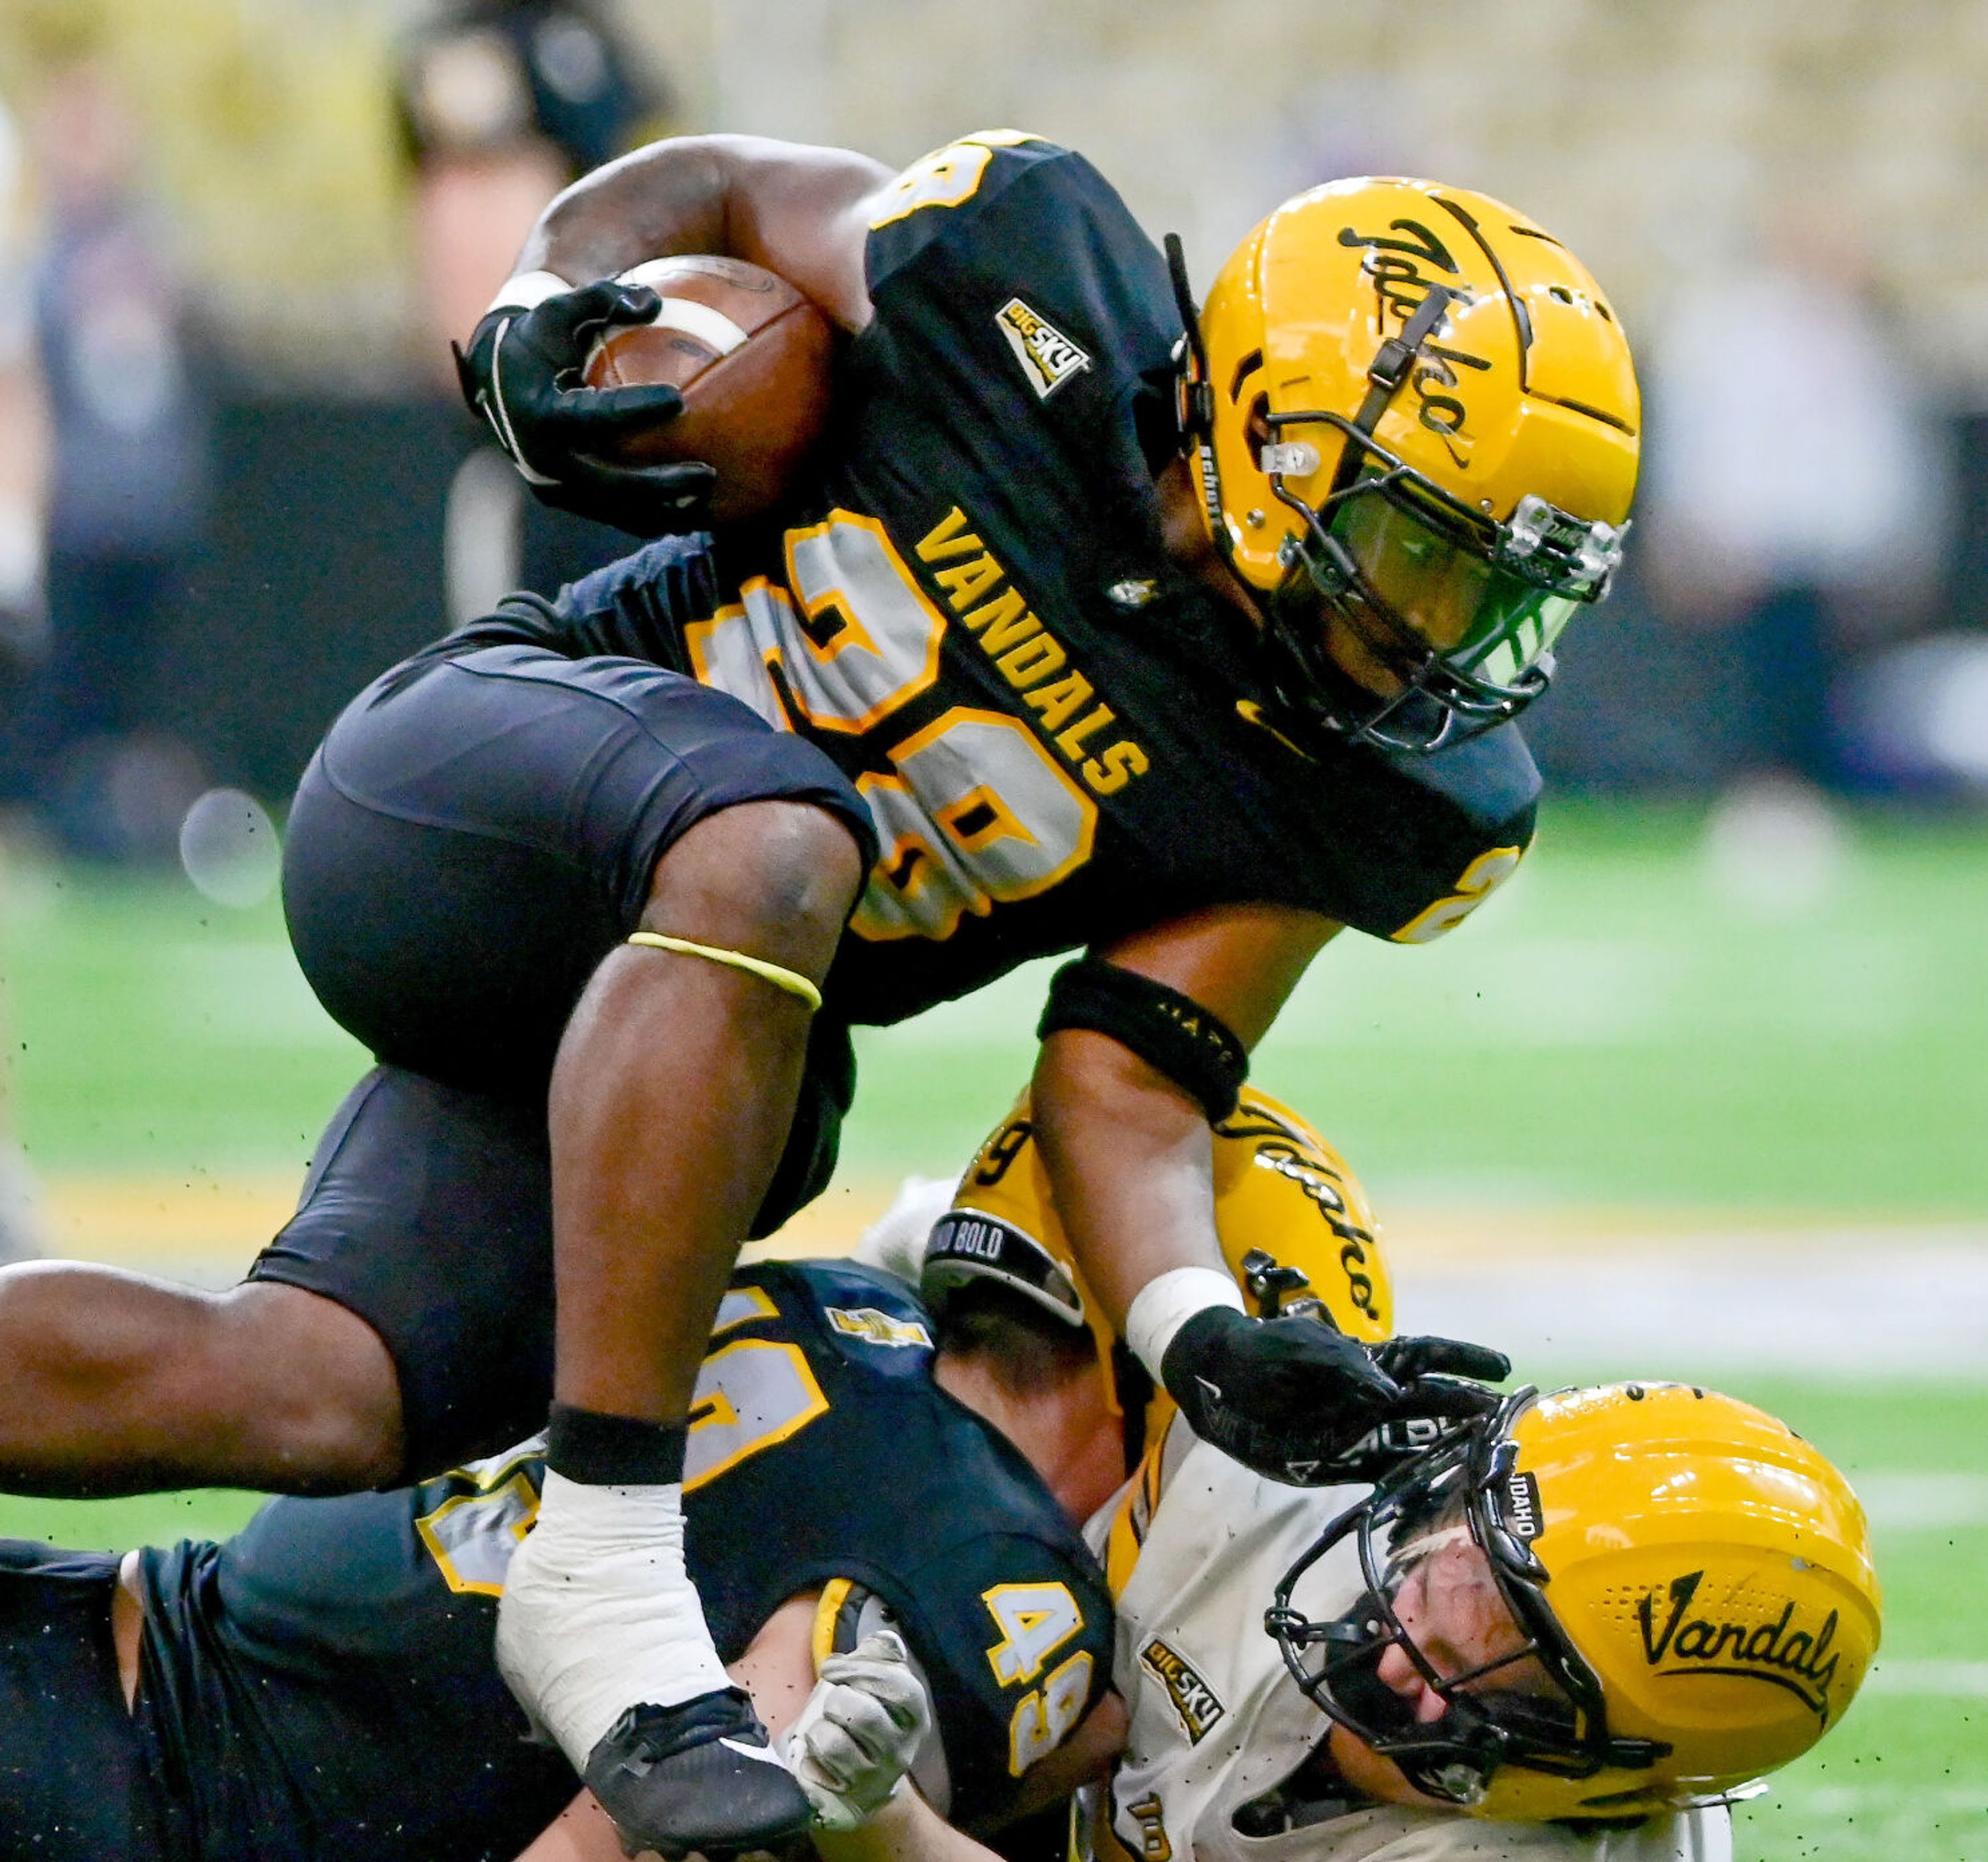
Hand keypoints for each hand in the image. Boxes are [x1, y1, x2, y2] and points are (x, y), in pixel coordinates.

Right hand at [454, 279, 718, 535]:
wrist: (499, 384)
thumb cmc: (539, 339)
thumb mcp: (560, 309)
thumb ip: (603, 298)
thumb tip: (653, 301)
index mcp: (540, 412)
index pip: (591, 417)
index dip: (633, 410)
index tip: (678, 399)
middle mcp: (545, 459)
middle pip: (610, 484)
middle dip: (661, 485)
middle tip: (709, 472)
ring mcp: (556, 486)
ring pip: (617, 511)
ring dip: (665, 512)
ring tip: (709, 500)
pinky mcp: (569, 500)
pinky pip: (616, 516)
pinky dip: (654, 517)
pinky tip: (694, 510)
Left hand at [781, 1631, 933, 1831]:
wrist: (858, 1785)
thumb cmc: (861, 1720)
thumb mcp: (872, 1684)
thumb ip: (879, 1657)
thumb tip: (884, 1639)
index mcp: (913, 1718)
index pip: (899, 1687)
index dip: (861, 1671)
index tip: (831, 1668)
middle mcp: (900, 1752)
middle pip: (864, 1714)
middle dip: (836, 1701)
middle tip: (830, 1704)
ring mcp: (874, 1781)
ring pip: (834, 1744)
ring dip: (817, 1731)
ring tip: (820, 1733)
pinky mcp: (847, 1804)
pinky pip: (815, 1773)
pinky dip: (807, 1759)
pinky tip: (813, 1760)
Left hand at [1161, 1306, 1507, 1485]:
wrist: (1217, 1384)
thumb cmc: (1260, 1352)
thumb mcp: (1299, 1349)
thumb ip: (1343, 1366)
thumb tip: (1388, 1393)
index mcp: (1367, 1359)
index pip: (1425, 1356)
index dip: (1462, 1360)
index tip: (1500, 1368)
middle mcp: (1372, 1398)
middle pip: (1430, 1404)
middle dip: (1466, 1411)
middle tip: (1503, 1423)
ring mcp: (1358, 1431)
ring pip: (1415, 1443)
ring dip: (1448, 1452)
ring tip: (1485, 1462)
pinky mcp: (1339, 1461)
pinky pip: (1383, 1475)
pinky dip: (1410, 1484)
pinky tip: (1437, 1494)